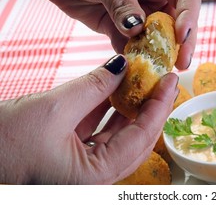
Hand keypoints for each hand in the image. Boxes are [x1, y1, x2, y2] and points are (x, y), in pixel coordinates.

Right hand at [0, 55, 178, 183]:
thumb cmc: (3, 144)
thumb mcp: (53, 110)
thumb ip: (93, 87)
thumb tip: (122, 66)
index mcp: (94, 178)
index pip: (141, 138)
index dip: (159, 106)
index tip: (170, 80)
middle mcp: (94, 178)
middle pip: (136, 139)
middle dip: (151, 107)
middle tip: (163, 80)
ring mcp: (85, 168)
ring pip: (120, 135)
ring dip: (132, 107)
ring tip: (144, 81)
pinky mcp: (73, 156)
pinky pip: (100, 132)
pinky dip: (109, 110)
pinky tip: (117, 89)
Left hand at [37, 0, 200, 68]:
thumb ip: (123, 4)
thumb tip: (138, 31)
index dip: (188, 16)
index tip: (182, 35)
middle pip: (176, 22)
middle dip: (180, 43)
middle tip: (180, 64)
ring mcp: (137, 14)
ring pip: (155, 39)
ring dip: (157, 56)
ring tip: (158, 73)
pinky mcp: (118, 28)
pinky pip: (130, 47)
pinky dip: (132, 60)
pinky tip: (133, 71)